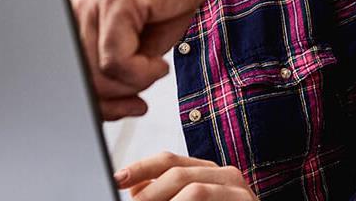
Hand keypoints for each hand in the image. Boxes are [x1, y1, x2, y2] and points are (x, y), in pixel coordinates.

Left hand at [69, 0, 223, 119]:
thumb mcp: (142, 38)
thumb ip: (121, 65)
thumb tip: (111, 103)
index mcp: (78, 10)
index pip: (71, 68)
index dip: (95, 99)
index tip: (119, 108)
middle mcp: (79, 4)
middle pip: (80, 75)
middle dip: (113, 100)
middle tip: (138, 102)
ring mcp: (95, 1)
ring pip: (97, 73)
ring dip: (133, 84)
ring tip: (156, 69)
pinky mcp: (116, 2)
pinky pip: (116, 61)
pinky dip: (142, 72)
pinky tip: (159, 62)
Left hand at [115, 153, 257, 200]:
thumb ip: (165, 196)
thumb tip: (133, 187)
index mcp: (208, 171)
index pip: (169, 159)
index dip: (141, 167)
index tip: (116, 179)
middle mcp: (226, 175)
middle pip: (178, 171)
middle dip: (148, 192)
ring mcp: (239, 192)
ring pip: (194, 190)